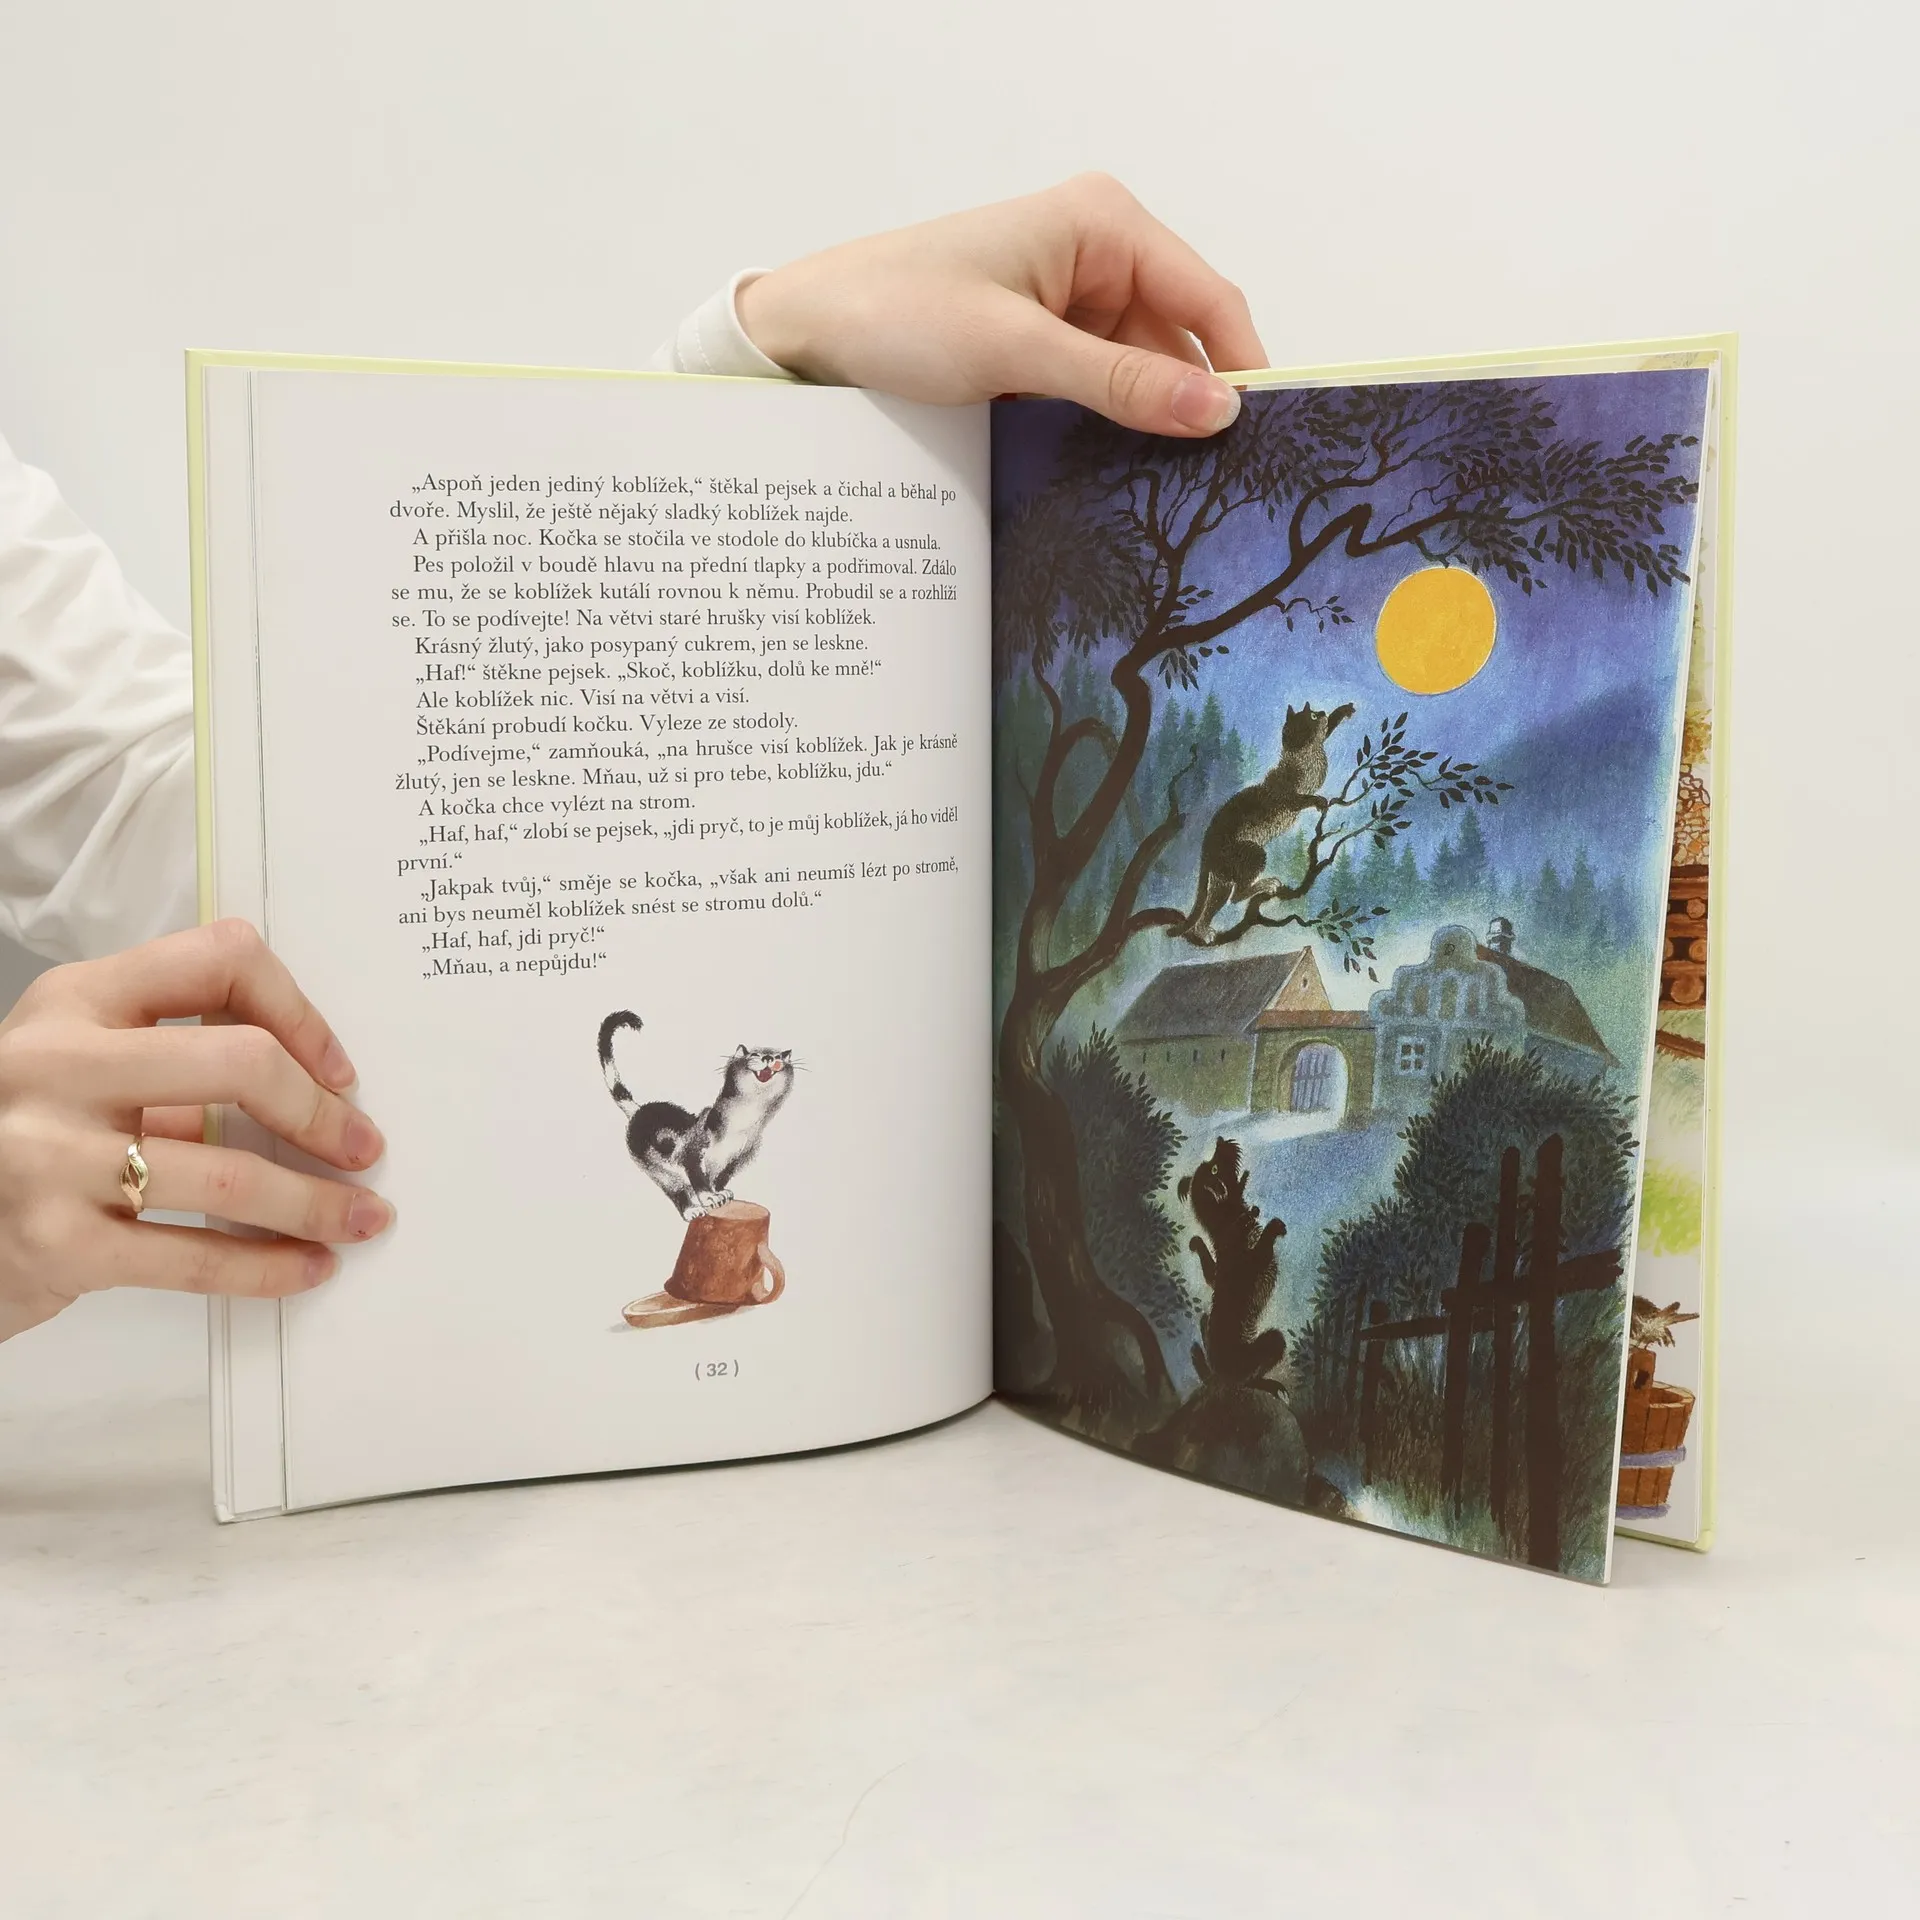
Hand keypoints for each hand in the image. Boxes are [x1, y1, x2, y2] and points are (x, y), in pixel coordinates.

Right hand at [0, 920, 391, 1344]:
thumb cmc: (28, 1134)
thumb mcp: (80, 1064)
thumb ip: (172, 1055)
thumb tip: (318, 1089)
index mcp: (77, 1000)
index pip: (218, 961)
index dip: (300, 1012)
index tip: (339, 1070)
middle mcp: (58, 1065)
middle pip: (241, 1062)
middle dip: (322, 1113)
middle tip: (364, 1148)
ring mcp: (51, 1156)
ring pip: (230, 1174)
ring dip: (317, 1203)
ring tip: (362, 1217)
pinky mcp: (57, 1245)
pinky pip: (194, 1259)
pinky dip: (268, 1267)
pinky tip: (309, 1267)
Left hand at [737, 174, 1265, 437]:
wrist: (806, 336)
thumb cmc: (895, 312)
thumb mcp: (1014, 350)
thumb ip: (1119, 383)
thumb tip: (1216, 411)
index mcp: (1103, 224)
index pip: (1207, 299)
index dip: (1242, 368)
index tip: (1266, 441)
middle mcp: (1097, 255)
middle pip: (1179, 344)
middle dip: (1190, 408)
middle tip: (1216, 489)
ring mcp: (1069, 305)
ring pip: (1140, 377)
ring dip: (1145, 428)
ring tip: (1164, 494)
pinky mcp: (1042, 348)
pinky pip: (1099, 393)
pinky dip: (1106, 430)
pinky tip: (1113, 476)